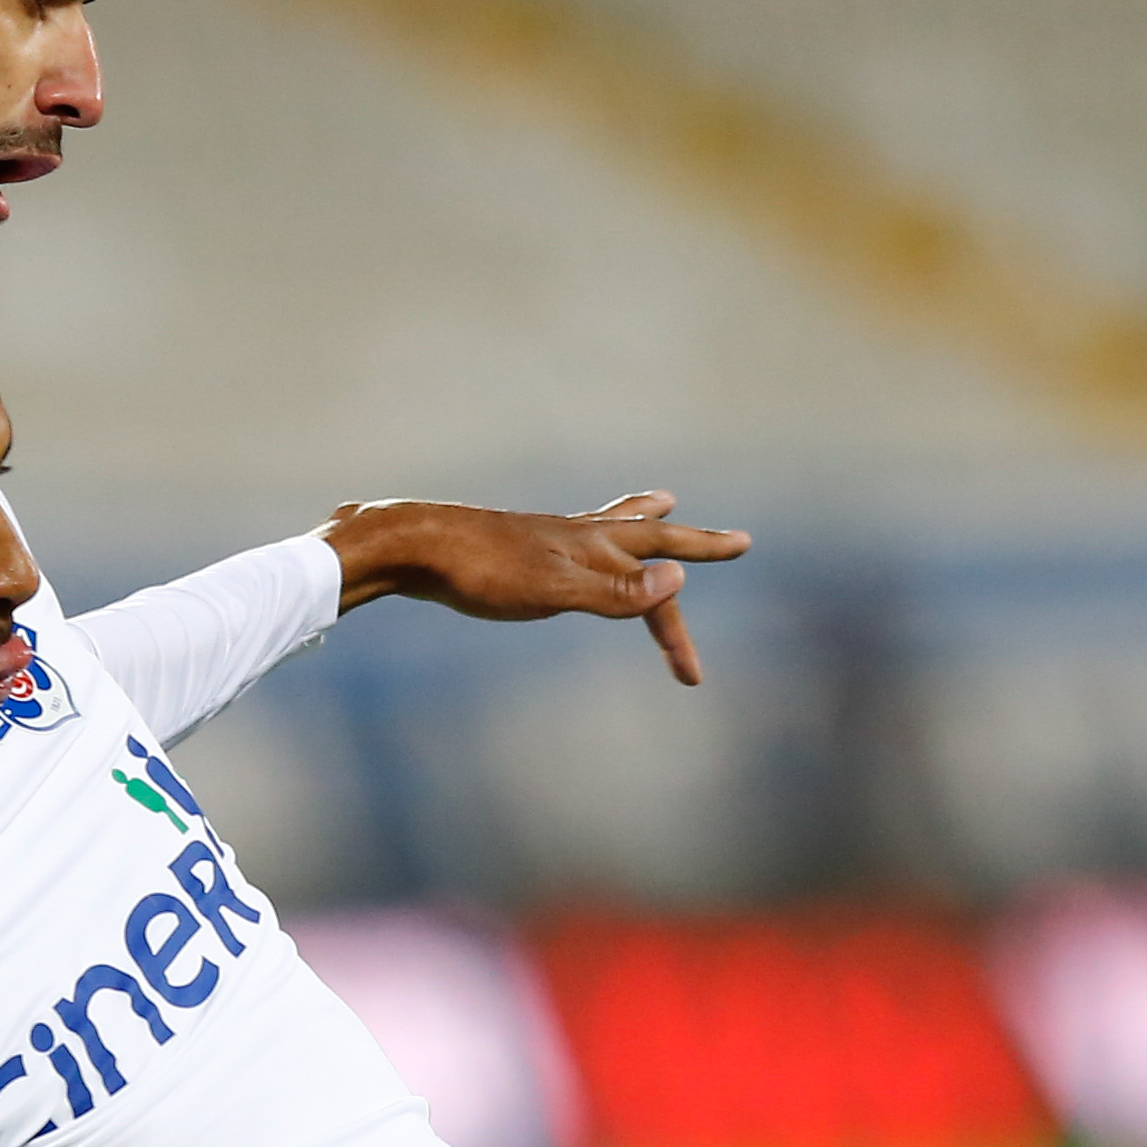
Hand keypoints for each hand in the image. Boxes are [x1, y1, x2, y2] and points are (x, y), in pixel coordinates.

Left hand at [324, 491, 750, 685]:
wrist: (412, 547)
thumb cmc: (480, 570)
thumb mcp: (554, 588)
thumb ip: (613, 590)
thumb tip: (676, 577)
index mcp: (592, 544)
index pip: (660, 568)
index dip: (686, 604)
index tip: (706, 642)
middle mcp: (575, 535)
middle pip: (647, 538)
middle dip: (690, 544)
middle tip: (734, 543)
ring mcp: (546, 540)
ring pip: (608, 528)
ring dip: (641, 521)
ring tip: (660, 504)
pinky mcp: (517, 551)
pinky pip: (574, 544)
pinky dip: (595, 542)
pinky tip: (575, 548)